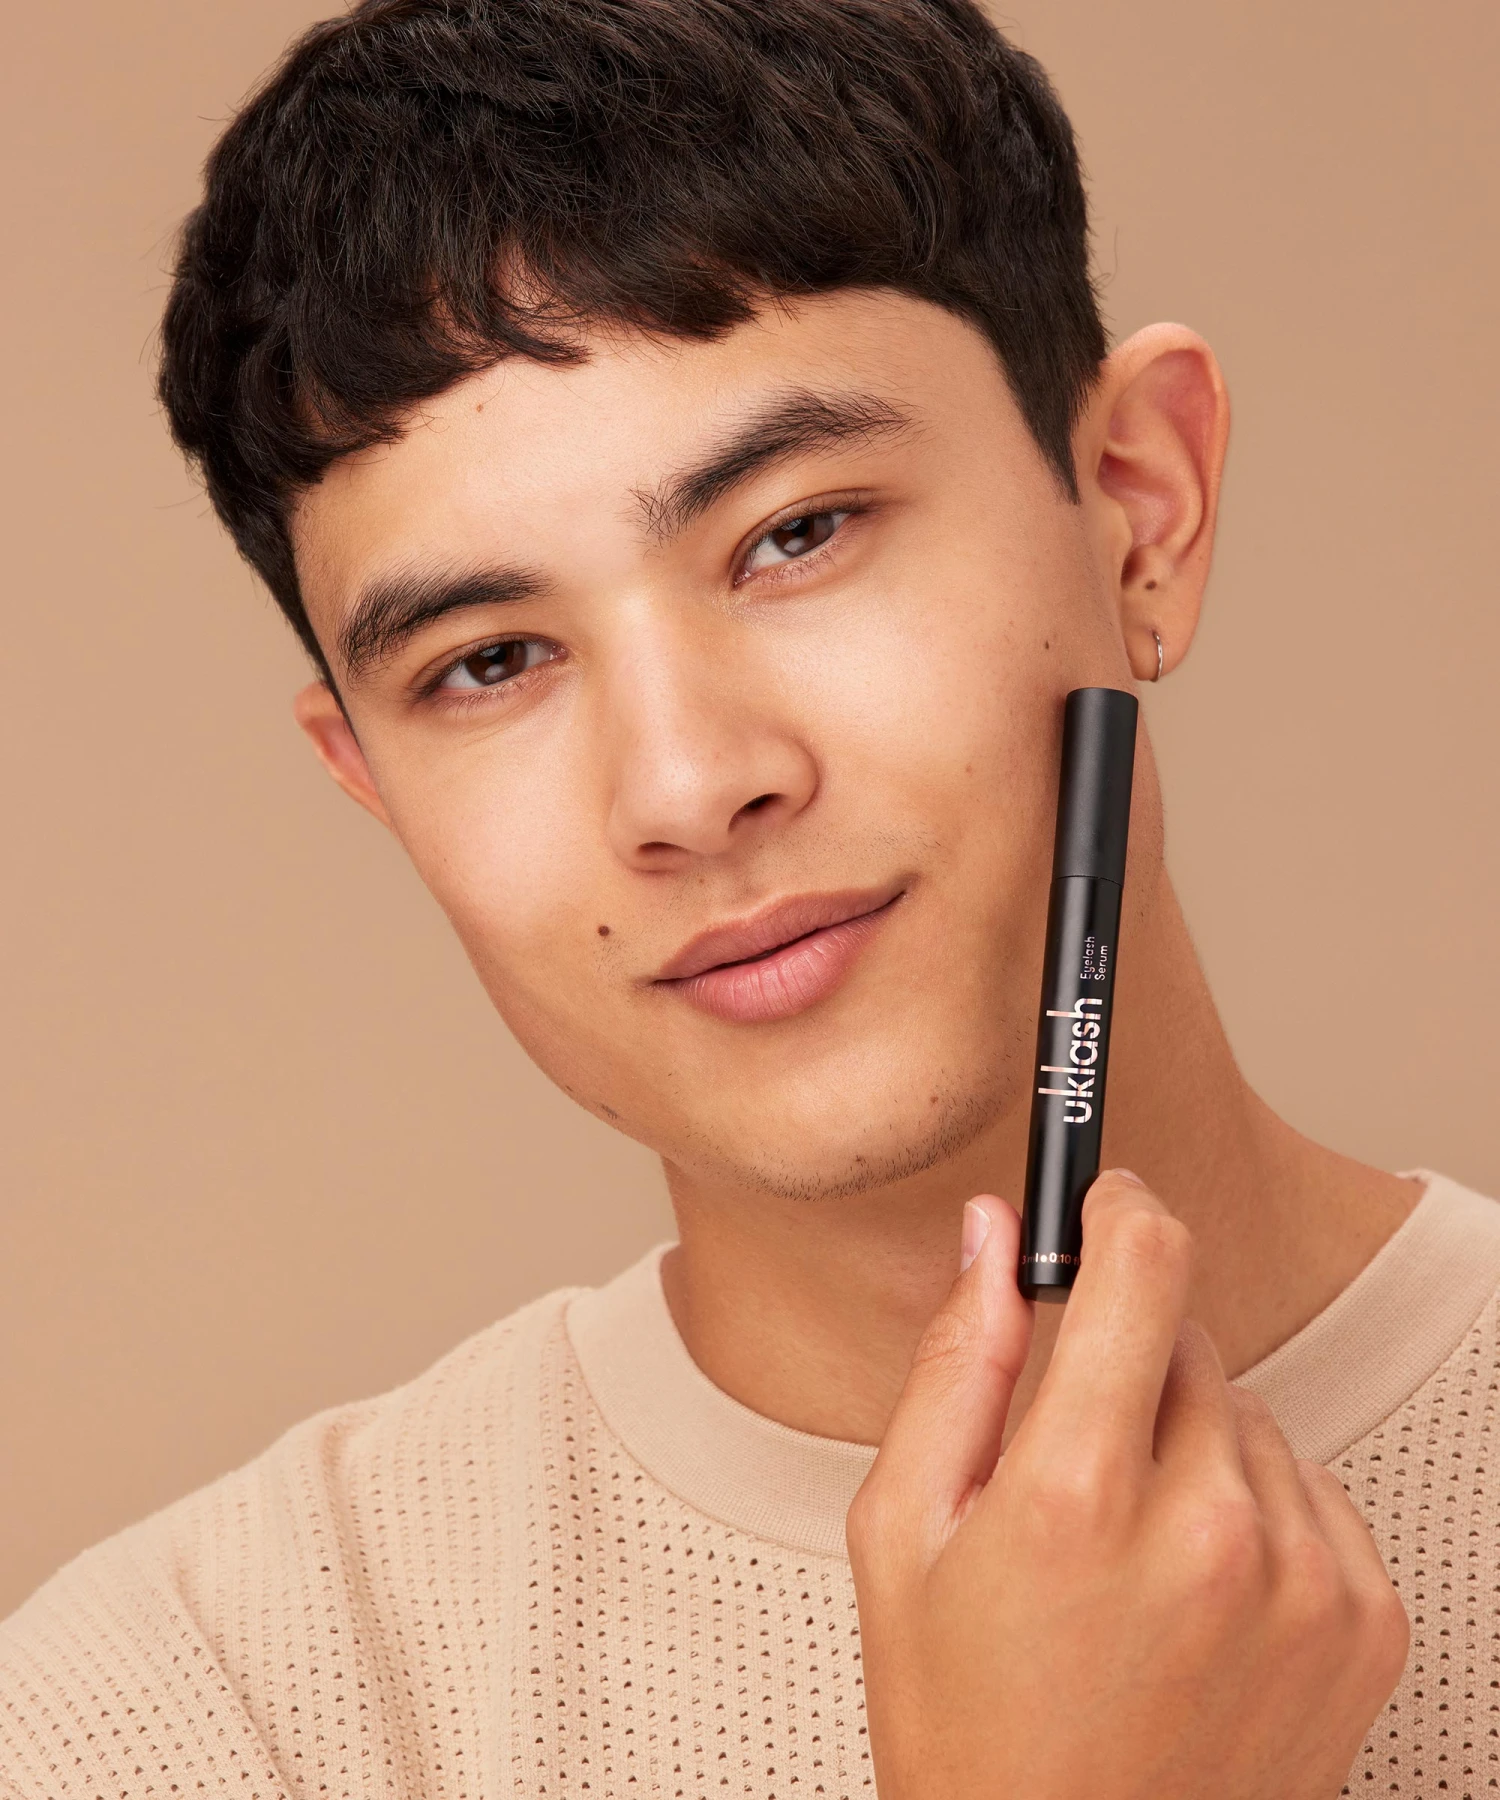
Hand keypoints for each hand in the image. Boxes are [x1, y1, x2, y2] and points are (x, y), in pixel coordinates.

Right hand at [847, 1171, 1407, 1799]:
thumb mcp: (903, 1536)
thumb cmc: (967, 1725)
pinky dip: (1254, 1510)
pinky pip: (1309, 1486)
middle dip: (1127, 1366)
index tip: (1105, 1202)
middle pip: (1187, 1339)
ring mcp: (1302, 1578)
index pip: (1143, 1264)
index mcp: (1076, 1494)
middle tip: (1071, 1469)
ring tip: (1130, 1556)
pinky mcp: (1363, 1622)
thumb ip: (955, 1363)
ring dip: (1191, 1444)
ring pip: (1246, 1414)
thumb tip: (995, 1232)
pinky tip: (1195, 1592)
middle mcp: (1209, 1526)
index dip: (1120, 1208)